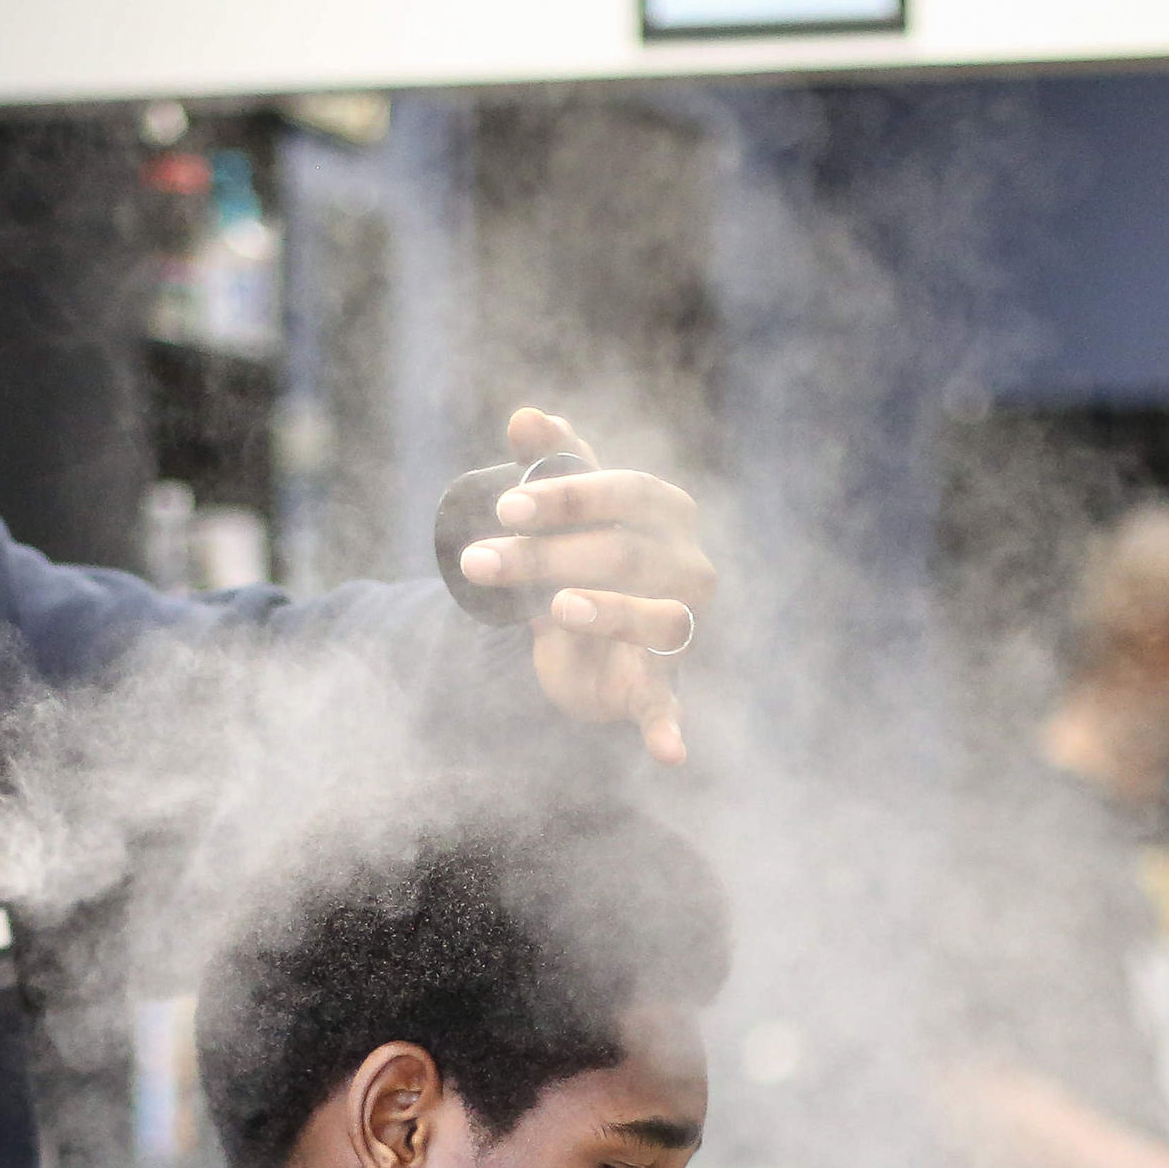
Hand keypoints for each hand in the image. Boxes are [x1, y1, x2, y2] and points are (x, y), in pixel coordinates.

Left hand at [454, 407, 714, 766]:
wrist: (583, 640)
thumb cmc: (579, 559)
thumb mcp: (560, 514)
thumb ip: (550, 463)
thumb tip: (526, 414)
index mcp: (667, 513)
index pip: (628, 492)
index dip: (568, 497)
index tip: (505, 506)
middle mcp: (688, 568)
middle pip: (625, 554)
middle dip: (547, 556)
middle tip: (480, 560)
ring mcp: (681, 630)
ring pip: (657, 620)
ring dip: (604, 614)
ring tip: (556, 609)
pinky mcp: (661, 687)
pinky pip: (671, 706)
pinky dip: (671, 729)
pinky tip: (669, 753)